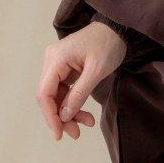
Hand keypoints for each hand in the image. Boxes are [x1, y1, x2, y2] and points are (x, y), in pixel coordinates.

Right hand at [37, 20, 127, 140]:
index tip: (59, 134)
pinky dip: (73, 103)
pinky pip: (65, 90)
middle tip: (76, 133)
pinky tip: (84, 114)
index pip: (44, 93)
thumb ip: (79, 94)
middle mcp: (52, 61)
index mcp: (56, 59)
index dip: (50, 116)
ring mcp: (58, 65)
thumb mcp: (96, 71)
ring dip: (69, 112)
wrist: (119, 29)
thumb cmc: (109, 44)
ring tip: (86, 124)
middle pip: (49, 97)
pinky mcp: (66, 68)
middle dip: (61, 117)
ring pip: (57, 96)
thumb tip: (63, 116)